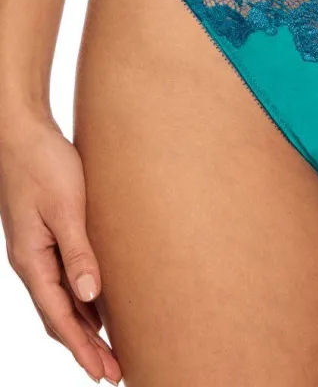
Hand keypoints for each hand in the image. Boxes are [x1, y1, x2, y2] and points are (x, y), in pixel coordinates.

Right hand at [0, 114, 121, 384]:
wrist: (23, 134)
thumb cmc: (44, 165)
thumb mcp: (65, 209)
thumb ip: (78, 253)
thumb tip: (91, 298)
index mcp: (32, 261)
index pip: (60, 317)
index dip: (83, 347)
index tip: (105, 371)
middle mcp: (33, 261)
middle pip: (61, 316)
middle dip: (86, 346)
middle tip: (114, 371)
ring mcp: (38, 249)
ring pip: (63, 299)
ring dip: (86, 325)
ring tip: (109, 347)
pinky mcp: (48, 234)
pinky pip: (66, 277)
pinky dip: (82, 298)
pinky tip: (100, 303)